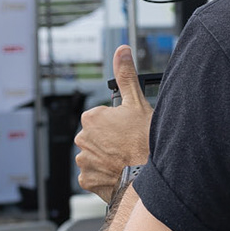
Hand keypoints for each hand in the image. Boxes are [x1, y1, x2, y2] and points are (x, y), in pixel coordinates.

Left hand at [75, 44, 152, 202]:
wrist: (147, 176)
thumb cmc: (144, 141)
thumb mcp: (138, 103)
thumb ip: (126, 76)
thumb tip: (121, 51)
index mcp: (92, 118)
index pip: (102, 118)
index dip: (117, 123)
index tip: (128, 130)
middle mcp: (82, 138)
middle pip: (97, 136)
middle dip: (110, 139)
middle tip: (129, 144)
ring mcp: (83, 160)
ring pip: (95, 155)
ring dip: (107, 157)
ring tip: (125, 159)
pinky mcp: (86, 179)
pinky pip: (93, 174)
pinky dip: (104, 173)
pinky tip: (118, 170)